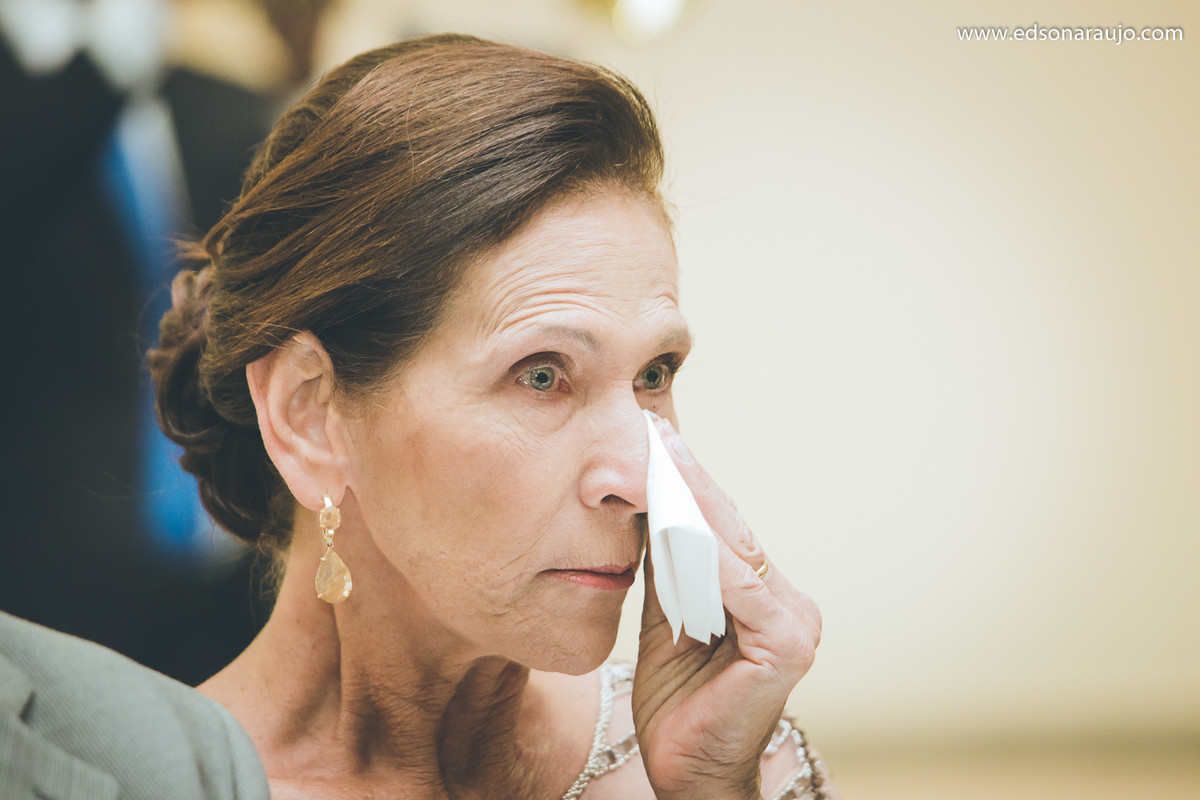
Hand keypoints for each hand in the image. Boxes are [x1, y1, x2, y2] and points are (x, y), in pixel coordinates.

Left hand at [632, 417, 821, 799]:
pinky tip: (676, 520)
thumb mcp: (665, 619)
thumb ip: (666, 568)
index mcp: (766, 597)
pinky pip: (737, 587)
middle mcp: (789, 603)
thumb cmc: (677, 702)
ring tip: (661, 457)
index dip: (689, 485)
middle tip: (657, 432)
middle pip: (730, 530)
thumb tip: (645, 505)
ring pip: (734, 549)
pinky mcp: (786, 644)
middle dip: (690, 479)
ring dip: (693, 501)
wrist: (687, 773)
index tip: (657, 439)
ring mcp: (795, 623)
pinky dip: (704, 553)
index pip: (723, 530)